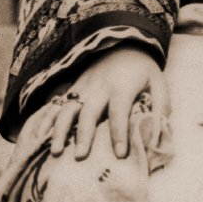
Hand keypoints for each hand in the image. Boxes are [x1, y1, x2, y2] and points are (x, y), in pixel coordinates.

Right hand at [59, 48, 164, 163]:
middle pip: (89, 112)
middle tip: (80, 157)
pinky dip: (48, 121)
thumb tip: (159, 131)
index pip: (120, 112)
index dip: (119, 134)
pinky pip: (58, 105)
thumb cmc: (143, 70)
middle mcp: (99, 87)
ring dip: (60, 131)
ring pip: (68, 110)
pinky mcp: (73, 89)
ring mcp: (83, 87)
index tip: (120, 155)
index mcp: (122, 87)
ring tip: (56, 152)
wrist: (123, 43)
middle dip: (84, 135)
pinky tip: (41, 138)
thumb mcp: (159, 82)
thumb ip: (161, 106)